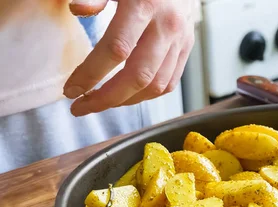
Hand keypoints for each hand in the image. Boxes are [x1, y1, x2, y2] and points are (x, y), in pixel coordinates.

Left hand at [64, 0, 194, 116]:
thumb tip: (77, 10)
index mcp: (145, 5)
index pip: (116, 50)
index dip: (91, 74)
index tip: (70, 89)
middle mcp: (166, 27)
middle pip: (138, 76)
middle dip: (107, 98)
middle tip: (81, 107)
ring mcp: (180, 41)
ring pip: (155, 85)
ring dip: (126, 101)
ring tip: (102, 102)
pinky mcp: (187, 49)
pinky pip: (169, 83)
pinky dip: (146, 95)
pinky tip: (127, 95)